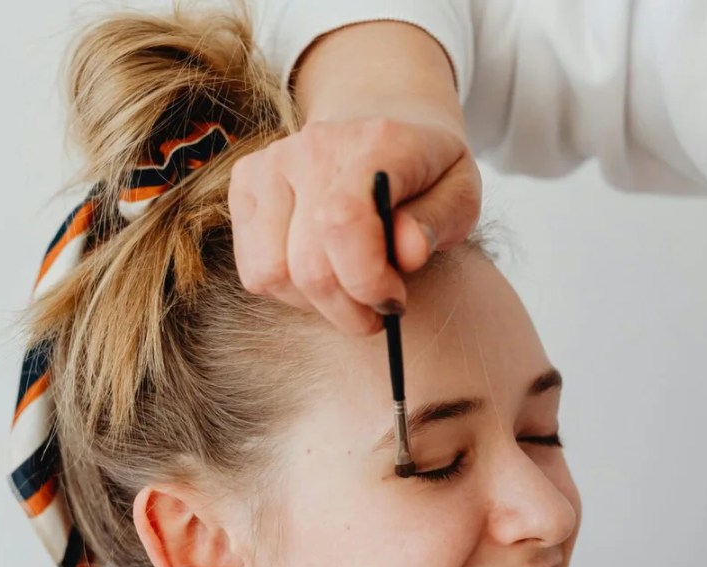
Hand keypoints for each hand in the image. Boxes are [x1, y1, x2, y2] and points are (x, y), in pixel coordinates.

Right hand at [229, 115, 481, 335]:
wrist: (383, 118)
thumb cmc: (427, 170)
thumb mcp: (461, 192)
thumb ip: (440, 221)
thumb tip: (408, 252)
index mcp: (375, 143)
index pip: (343, 223)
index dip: (367, 281)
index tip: (394, 300)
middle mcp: (313, 147)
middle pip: (308, 265)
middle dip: (349, 308)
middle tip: (378, 308)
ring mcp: (271, 161)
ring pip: (272, 273)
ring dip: (315, 303)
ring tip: (348, 287)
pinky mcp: (245, 181)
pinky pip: (252, 268)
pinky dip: (287, 289)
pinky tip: (320, 270)